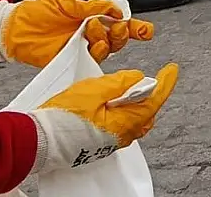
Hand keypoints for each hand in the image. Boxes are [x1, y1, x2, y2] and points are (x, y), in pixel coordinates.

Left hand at [0, 0, 153, 67]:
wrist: (14, 29)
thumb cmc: (34, 13)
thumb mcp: (67, 3)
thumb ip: (93, 6)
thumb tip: (116, 10)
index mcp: (91, 18)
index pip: (119, 23)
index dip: (136, 27)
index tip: (146, 30)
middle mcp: (90, 34)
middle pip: (119, 39)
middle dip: (124, 33)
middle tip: (118, 25)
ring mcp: (82, 47)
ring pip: (108, 49)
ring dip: (107, 39)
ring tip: (93, 29)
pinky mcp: (73, 59)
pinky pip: (92, 60)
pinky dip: (97, 53)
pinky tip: (92, 46)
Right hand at [28, 64, 178, 172]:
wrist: (38, 140)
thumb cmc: (61, 119)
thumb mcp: (93, 91)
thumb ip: (119, 83)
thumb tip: (136, 78)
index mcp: (126, 122)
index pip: (155, 100)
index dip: (166, 82)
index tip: (171, 69)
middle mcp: (123, 135)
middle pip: (147, 110)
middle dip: (149, 93)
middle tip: (145, 79)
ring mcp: (113, 140)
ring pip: (135, 118)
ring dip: (134, 102)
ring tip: (124, 89)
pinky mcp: (102, 141)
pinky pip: (122, 124)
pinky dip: (123, 111)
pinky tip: (111, 103)